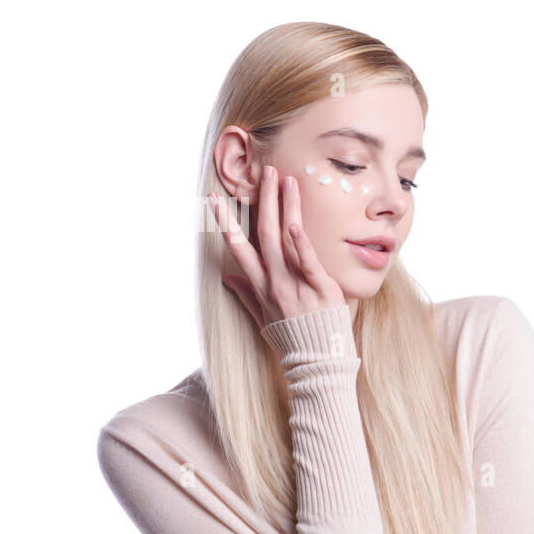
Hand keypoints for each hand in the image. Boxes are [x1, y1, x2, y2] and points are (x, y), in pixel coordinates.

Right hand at [208, 164, 345, 328]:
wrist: (318, 363)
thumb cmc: (294, 341)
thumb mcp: (264, 319)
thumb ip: (246, 295)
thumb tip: (227, 277)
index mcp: (261, 287)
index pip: (238, 247)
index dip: (225, 222)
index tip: (214, 199)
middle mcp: (274, 282)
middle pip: (262, 234)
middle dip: (262, 201)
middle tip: (263, 171)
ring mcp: (296, 285)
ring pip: (284, 239)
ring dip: (284, 207)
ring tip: (284, 179)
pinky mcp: (320, 289)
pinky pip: (307, 262)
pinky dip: (300, 242)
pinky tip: (294, 222)